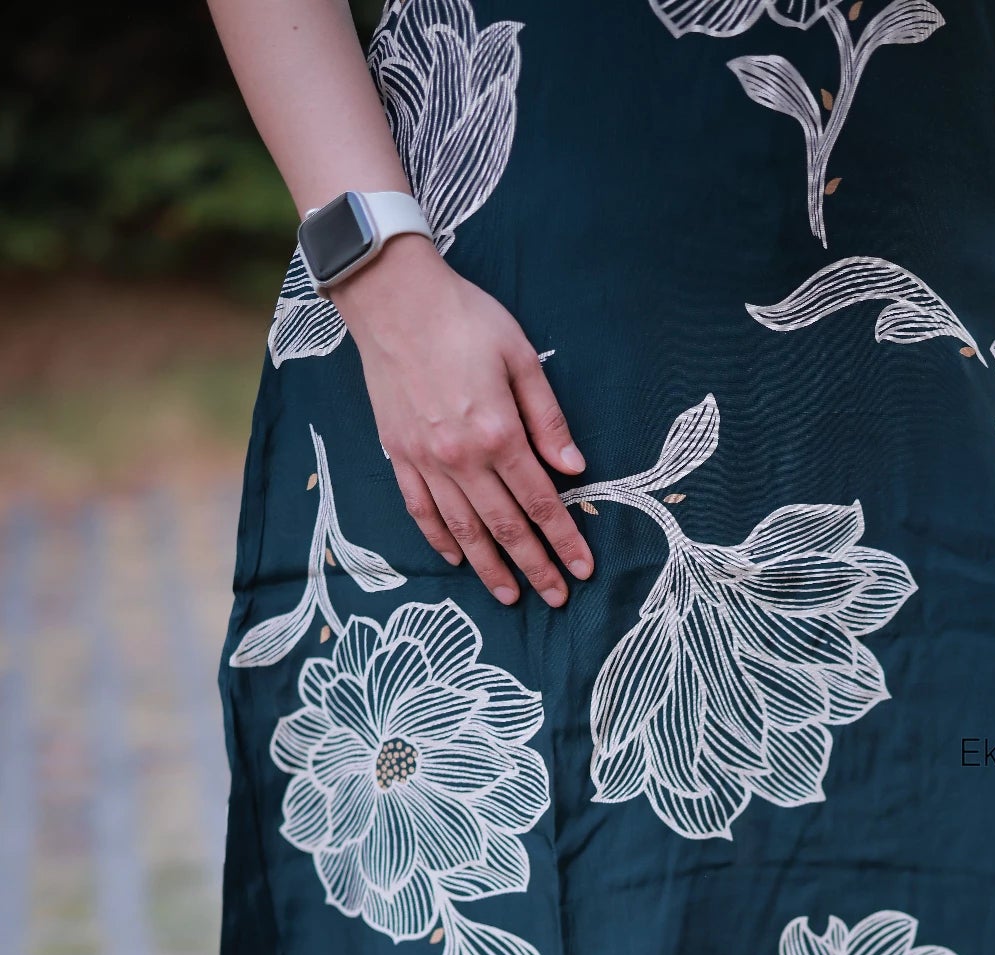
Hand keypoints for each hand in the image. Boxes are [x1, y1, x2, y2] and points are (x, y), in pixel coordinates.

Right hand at [331, 236, 593, 606]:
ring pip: (463, 529)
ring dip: (489, 568)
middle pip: (505, 527)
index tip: (582, 569)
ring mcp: (426, 460)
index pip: (541, 502)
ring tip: (510, 596)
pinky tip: (457, 559)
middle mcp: (462, 457)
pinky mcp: (399, 454)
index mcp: (499, 433)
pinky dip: (440, 539)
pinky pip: (421, 510)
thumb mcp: (521, 357)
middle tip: (556, 598)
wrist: (393, 298)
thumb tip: (574, 468)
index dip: (564, 540)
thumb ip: (548, 418)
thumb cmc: (464, 319)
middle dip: (534, 566)